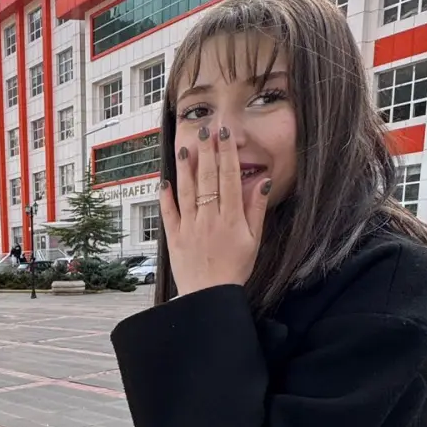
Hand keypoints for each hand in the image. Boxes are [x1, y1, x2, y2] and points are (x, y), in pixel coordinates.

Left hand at [162, 125, 270, 295]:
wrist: (209, 296)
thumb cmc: (235, 269)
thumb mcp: (254, 241)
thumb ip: (256, 209)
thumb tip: (261, 181)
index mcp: (232, 218)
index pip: (229, 177)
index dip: (226, 153)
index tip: (224, 134)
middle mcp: (209, 218)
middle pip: (207, 178)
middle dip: (206, 152)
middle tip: (204, 130)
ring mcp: (189, 226)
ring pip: (187, 191)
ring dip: (185, 167)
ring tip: (185, 147)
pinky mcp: (174, 237)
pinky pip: (169, 212)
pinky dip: (166, 196)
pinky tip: (165, 180)